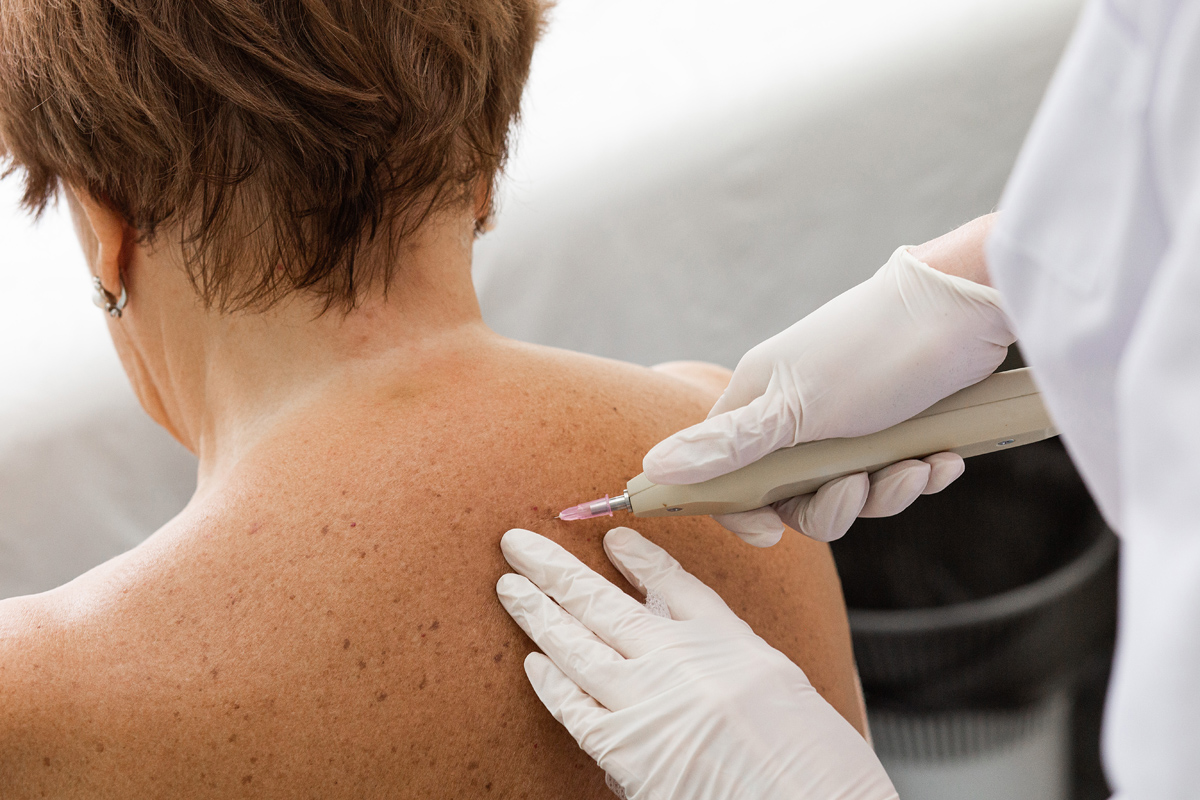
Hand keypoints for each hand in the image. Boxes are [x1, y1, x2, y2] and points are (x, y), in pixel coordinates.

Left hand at [497, 527, 898, 799]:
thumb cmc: (818, 765)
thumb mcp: (784, 688)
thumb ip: (730, 661)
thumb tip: (692, 658)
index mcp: (728, 639)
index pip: (673, 584)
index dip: (637, 559)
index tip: (615, 538)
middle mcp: (681, 659)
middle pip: (603, 601)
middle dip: (555, 568)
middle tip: (519, 543)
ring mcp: (648, 699)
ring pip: (576, 642)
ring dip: (536, 608)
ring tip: (509, 582)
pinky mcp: (626, 747)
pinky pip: (575, 707)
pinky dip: (551, 681)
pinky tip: (533, 661)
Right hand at [643, 242, 1014, 545]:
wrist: (966, 306)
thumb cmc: (870, 350)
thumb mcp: (792, 409)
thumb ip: (727, 447)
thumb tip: (655, 468)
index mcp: (758, 402)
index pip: (722, 473)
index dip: (740, 510)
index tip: (769, 531)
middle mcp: (797, 414)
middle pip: (792, 495)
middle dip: (832, 505)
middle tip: (859, 486)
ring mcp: (848, 421)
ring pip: (849, 491)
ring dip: (885, 492)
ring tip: (914, 466)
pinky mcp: (896, 426)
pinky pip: (894, 476)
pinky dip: (918, 474)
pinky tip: (940, 458)